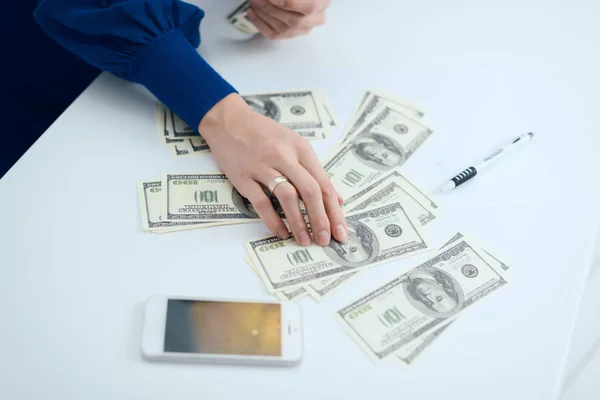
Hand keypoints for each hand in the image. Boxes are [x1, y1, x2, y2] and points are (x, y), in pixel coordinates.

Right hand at [199, 93, 346, 246]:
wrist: (228, 121)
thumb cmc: (264, 134)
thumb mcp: (295, 145)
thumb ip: (315, 171)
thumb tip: (337, 199)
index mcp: (301, 149)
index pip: (323, 184)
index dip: (334, 210)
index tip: (340, 232)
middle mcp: (285, 156)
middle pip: (310, 191)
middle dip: (320, 219)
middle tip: (325, 241)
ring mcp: (263, 166)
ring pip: (288, 197)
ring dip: (299, 222)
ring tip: (305, 240)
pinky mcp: (243, 176)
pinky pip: (260, 202)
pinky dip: (272, 220)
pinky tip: (281, 232)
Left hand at [246, 0, 330, 39]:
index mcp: (322, 1)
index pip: (309, 7)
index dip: (288, 3)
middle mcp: (318, 17)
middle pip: (295, 20)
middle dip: (271, 9)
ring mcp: (305, 28)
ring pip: (284, 29)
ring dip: (264, 15)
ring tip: (253, 2)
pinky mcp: (292, 34)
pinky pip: (276, 35)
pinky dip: (260, 24)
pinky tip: (252, 13)